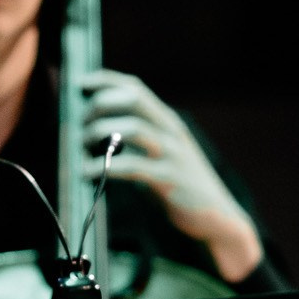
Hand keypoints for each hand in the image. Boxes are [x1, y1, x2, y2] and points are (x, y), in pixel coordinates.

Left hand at [79, 69, 261, 282]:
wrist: (218, 217)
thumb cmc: (181, 186)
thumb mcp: (162, 154)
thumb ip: (138, 140)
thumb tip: (97, 132)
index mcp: (167, 122)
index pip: (135, 88)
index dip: (106, 81)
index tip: (80, 83)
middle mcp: (171, 131)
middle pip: (133, 100)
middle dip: (100, 105)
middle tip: (80, 125)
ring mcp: (172, 154)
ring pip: (132, 128)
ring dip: (99, 132)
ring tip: (81, 146)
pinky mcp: (169, 179)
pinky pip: (132, 166)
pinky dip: (104, 166)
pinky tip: (86, 172)